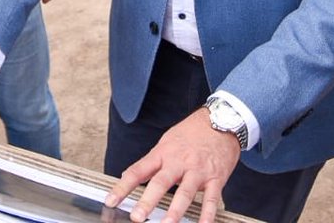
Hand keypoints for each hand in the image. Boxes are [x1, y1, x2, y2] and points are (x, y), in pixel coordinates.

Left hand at [104, 108, 239, 222]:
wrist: (223, 120)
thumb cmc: (193, 131)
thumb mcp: (168, 141)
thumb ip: (154, 160)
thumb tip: (133, 175)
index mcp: (163, 153)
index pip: (138, 171)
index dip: (122, 187)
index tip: (111, 201)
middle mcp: (179, 162)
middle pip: (160, 183)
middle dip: (147, 201)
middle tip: (136, 216)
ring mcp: (198, 170)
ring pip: (185, 192)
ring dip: (175, 211)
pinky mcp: (215, 178)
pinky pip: (211, 199)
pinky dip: (207, 214)